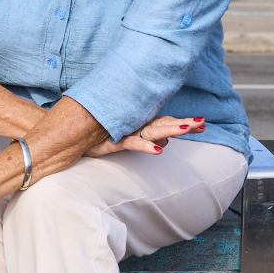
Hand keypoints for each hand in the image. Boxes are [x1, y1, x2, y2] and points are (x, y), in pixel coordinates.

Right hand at [88, 114, 203, 156]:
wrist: (70, 136)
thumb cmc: (97, 137)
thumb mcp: (126, 139)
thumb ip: (147, 140)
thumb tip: (164, 143)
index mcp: (139, 124)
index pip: (165, 122)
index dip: (183, 123)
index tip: (203, 124)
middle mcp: (134, 125)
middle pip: (163, 124)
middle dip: (183, 124)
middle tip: (201, 122)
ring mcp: (124, 132)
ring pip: (151, 131)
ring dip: (170, 130)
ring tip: (188, 129)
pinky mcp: (112, 141)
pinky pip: (131, 143)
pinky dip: (145, 146)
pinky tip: (158, 150)